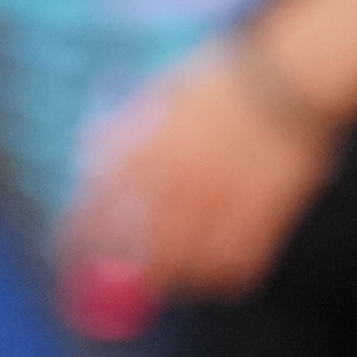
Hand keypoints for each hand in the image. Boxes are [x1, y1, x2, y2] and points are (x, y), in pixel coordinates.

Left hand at [65, 39, 339, 300]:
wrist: (288, 79)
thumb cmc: (221, 81)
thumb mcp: (160, 94)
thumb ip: (126, 128)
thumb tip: (92, 154)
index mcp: (148, 150)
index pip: (99, 208)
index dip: (79, 238)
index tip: (68, 253)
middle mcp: (180, 183)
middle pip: (143, 250)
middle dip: (126, 271)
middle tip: (122, 275)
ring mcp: (223, 204)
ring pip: (189, 266)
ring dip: (173, 277)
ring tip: (169, 275)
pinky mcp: (265, 218)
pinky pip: (237, 266)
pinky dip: (222, 275)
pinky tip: (215, 270)